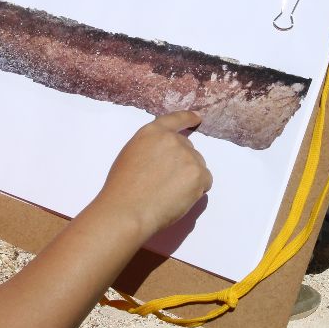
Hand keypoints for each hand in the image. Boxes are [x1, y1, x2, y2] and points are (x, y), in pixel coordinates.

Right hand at [92, 112, 212, 238]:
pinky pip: (206, 181)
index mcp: (152, 132)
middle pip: (188, 148)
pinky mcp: (198, 174)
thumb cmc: (122, 188)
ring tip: (170, 193)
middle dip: (182, 163)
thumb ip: (150, 148)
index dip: (188, 118)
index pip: (175, 120)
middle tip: (167, 182)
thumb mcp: (130, 155)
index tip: (197, 117)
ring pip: (198, 165)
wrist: (128, 210)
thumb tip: (164, 156)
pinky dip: (197, 190)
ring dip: (189, 177)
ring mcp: (187, 156)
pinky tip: (179, 198)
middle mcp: (173, 140)